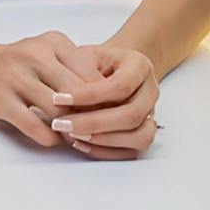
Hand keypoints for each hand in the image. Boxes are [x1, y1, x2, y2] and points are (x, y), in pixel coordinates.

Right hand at [0, 28, 114, 147]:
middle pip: (80, 93)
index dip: (106, 99)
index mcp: (54, 42)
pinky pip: (33, 124)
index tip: (113, 116)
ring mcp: (15, 75)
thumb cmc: (15, 64)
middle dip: (93, 117)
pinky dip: (48, 137)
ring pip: (59, 110)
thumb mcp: (46, 55)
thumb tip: (109, 103)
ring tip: (77, 139)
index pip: (92, 74)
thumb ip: (74, 71)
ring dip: (71, 130)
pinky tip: (52, 140)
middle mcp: (36, 54)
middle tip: (100, 134)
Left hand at [49, 38, 160, 157]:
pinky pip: (131, 152)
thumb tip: (69, 102)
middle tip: (62, 124)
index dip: (90, 96)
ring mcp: (150, 115)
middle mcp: (150, 92)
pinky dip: (105, 151)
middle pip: (132, 114)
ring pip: (139, 137)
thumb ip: (79, 75)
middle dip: (94, 123)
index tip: (59, 99)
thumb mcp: (82, 57)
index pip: (120, 86)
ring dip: (104, 140)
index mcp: (139, 66)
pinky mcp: (142, 134)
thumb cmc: (91, 63)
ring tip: (73, 135)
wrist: (105, 70)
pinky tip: (81, 143)